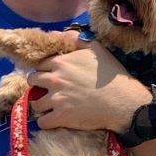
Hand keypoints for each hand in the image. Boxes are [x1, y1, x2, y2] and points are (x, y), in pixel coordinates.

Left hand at [26, 35, 151, 132]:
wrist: (123, 101)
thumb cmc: (111, 75)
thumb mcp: (96, 49)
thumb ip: (75, 39)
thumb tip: (57, 33)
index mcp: (61, 62)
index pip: (40, 64)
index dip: (45, 70)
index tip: (51, 75)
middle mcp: (55, 79)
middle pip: (32, 81)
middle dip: (39, 85)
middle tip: (50, 90)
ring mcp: (56, 99)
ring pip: (35, 102)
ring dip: (42, 104)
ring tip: (52, 106)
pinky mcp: (61, 117)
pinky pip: (42, 122)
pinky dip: (46, 121)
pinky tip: (54, 119)